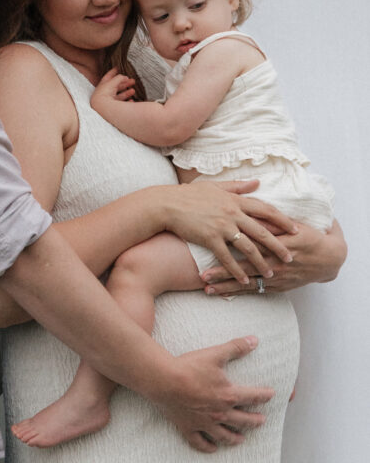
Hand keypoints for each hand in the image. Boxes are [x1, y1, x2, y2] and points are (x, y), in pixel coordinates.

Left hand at [90, 68, 135, 112]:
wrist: (101, 108)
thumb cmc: (104, 94)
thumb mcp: (112, 82)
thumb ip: (119, 78)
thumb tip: (125, 77)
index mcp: (103, 85)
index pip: (109, 76)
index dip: (114, 71)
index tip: (118, 68)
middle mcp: (105, 92)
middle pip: (116, 86)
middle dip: (125, 83)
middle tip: (132, 80)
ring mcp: (109, 100)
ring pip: (119, 95)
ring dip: (127, 92)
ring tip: (133, 90)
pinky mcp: (112, 108)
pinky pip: (121, 104)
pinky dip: (127, 102)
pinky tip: (131, 101)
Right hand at [152, 336, 272, 452]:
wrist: (164, 380)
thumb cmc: (189, 367)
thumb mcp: (215, 354)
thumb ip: (236, 347)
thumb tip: (254, 340)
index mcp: (228, 395)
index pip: (252, 397)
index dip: (264, 396)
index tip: (271, 395)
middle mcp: (219, 413)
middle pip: (242, 420)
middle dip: (254, 421)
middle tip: (262, 421)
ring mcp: (204, 423)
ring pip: (224, 435)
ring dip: (234, 438)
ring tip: (241, 439)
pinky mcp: (188, 427)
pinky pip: (200, 442)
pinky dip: (208, 447)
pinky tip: (213, 448)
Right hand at [162, 179, 296, 283]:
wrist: (167, 204)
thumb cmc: (188, 195)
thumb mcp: (215, 186)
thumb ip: (238, 186)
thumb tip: (258, 182)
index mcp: (235, 200)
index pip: (266, 210)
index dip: (283, 221)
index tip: (296, 230)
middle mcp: (232, 213)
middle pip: (262, 231)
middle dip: (279, 246)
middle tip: (291, 257)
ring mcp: (222, 227)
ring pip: (248, 247)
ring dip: (261, 261)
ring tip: (271, 272)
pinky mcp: (210, 239)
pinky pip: (228, 258)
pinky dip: (237, 270)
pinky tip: (245, 280)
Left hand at [201, 219, 346, 296]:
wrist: (329, 259)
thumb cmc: (309, 236)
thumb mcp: (293, 225)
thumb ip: (272, 220)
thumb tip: (251, 210)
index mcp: (278, 243)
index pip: (250, 245)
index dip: (230, 246)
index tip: (210, 246)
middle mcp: (276, 263)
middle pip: (244, 268)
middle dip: (222, 273)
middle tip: (202, 276)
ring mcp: (276, 277)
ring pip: (248, 283)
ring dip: (226, 287)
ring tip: (207, 290)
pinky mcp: (277, 287)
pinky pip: (255, 291)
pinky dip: (239, 292)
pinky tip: (224, 294)